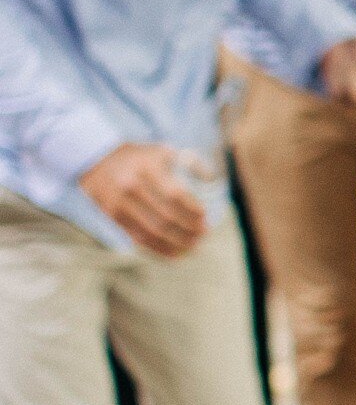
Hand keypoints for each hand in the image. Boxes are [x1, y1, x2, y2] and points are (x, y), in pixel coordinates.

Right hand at [78, 143, 206, 257]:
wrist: (96, 159)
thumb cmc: (140, 157)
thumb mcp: (162, 151)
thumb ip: (188, 163)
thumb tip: (211, 181)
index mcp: (147, 167)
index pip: (174, 194)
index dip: (192, 209)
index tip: (205, 216)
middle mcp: (131, 185)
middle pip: (165, 215)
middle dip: (188, 228)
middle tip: (204, 233)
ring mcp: (119, 202)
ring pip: (152, 231)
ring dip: (176, 242)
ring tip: (194, 245)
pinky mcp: (112, 216)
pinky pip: (138, 237)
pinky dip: (158, 248)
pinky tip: (175, 253)